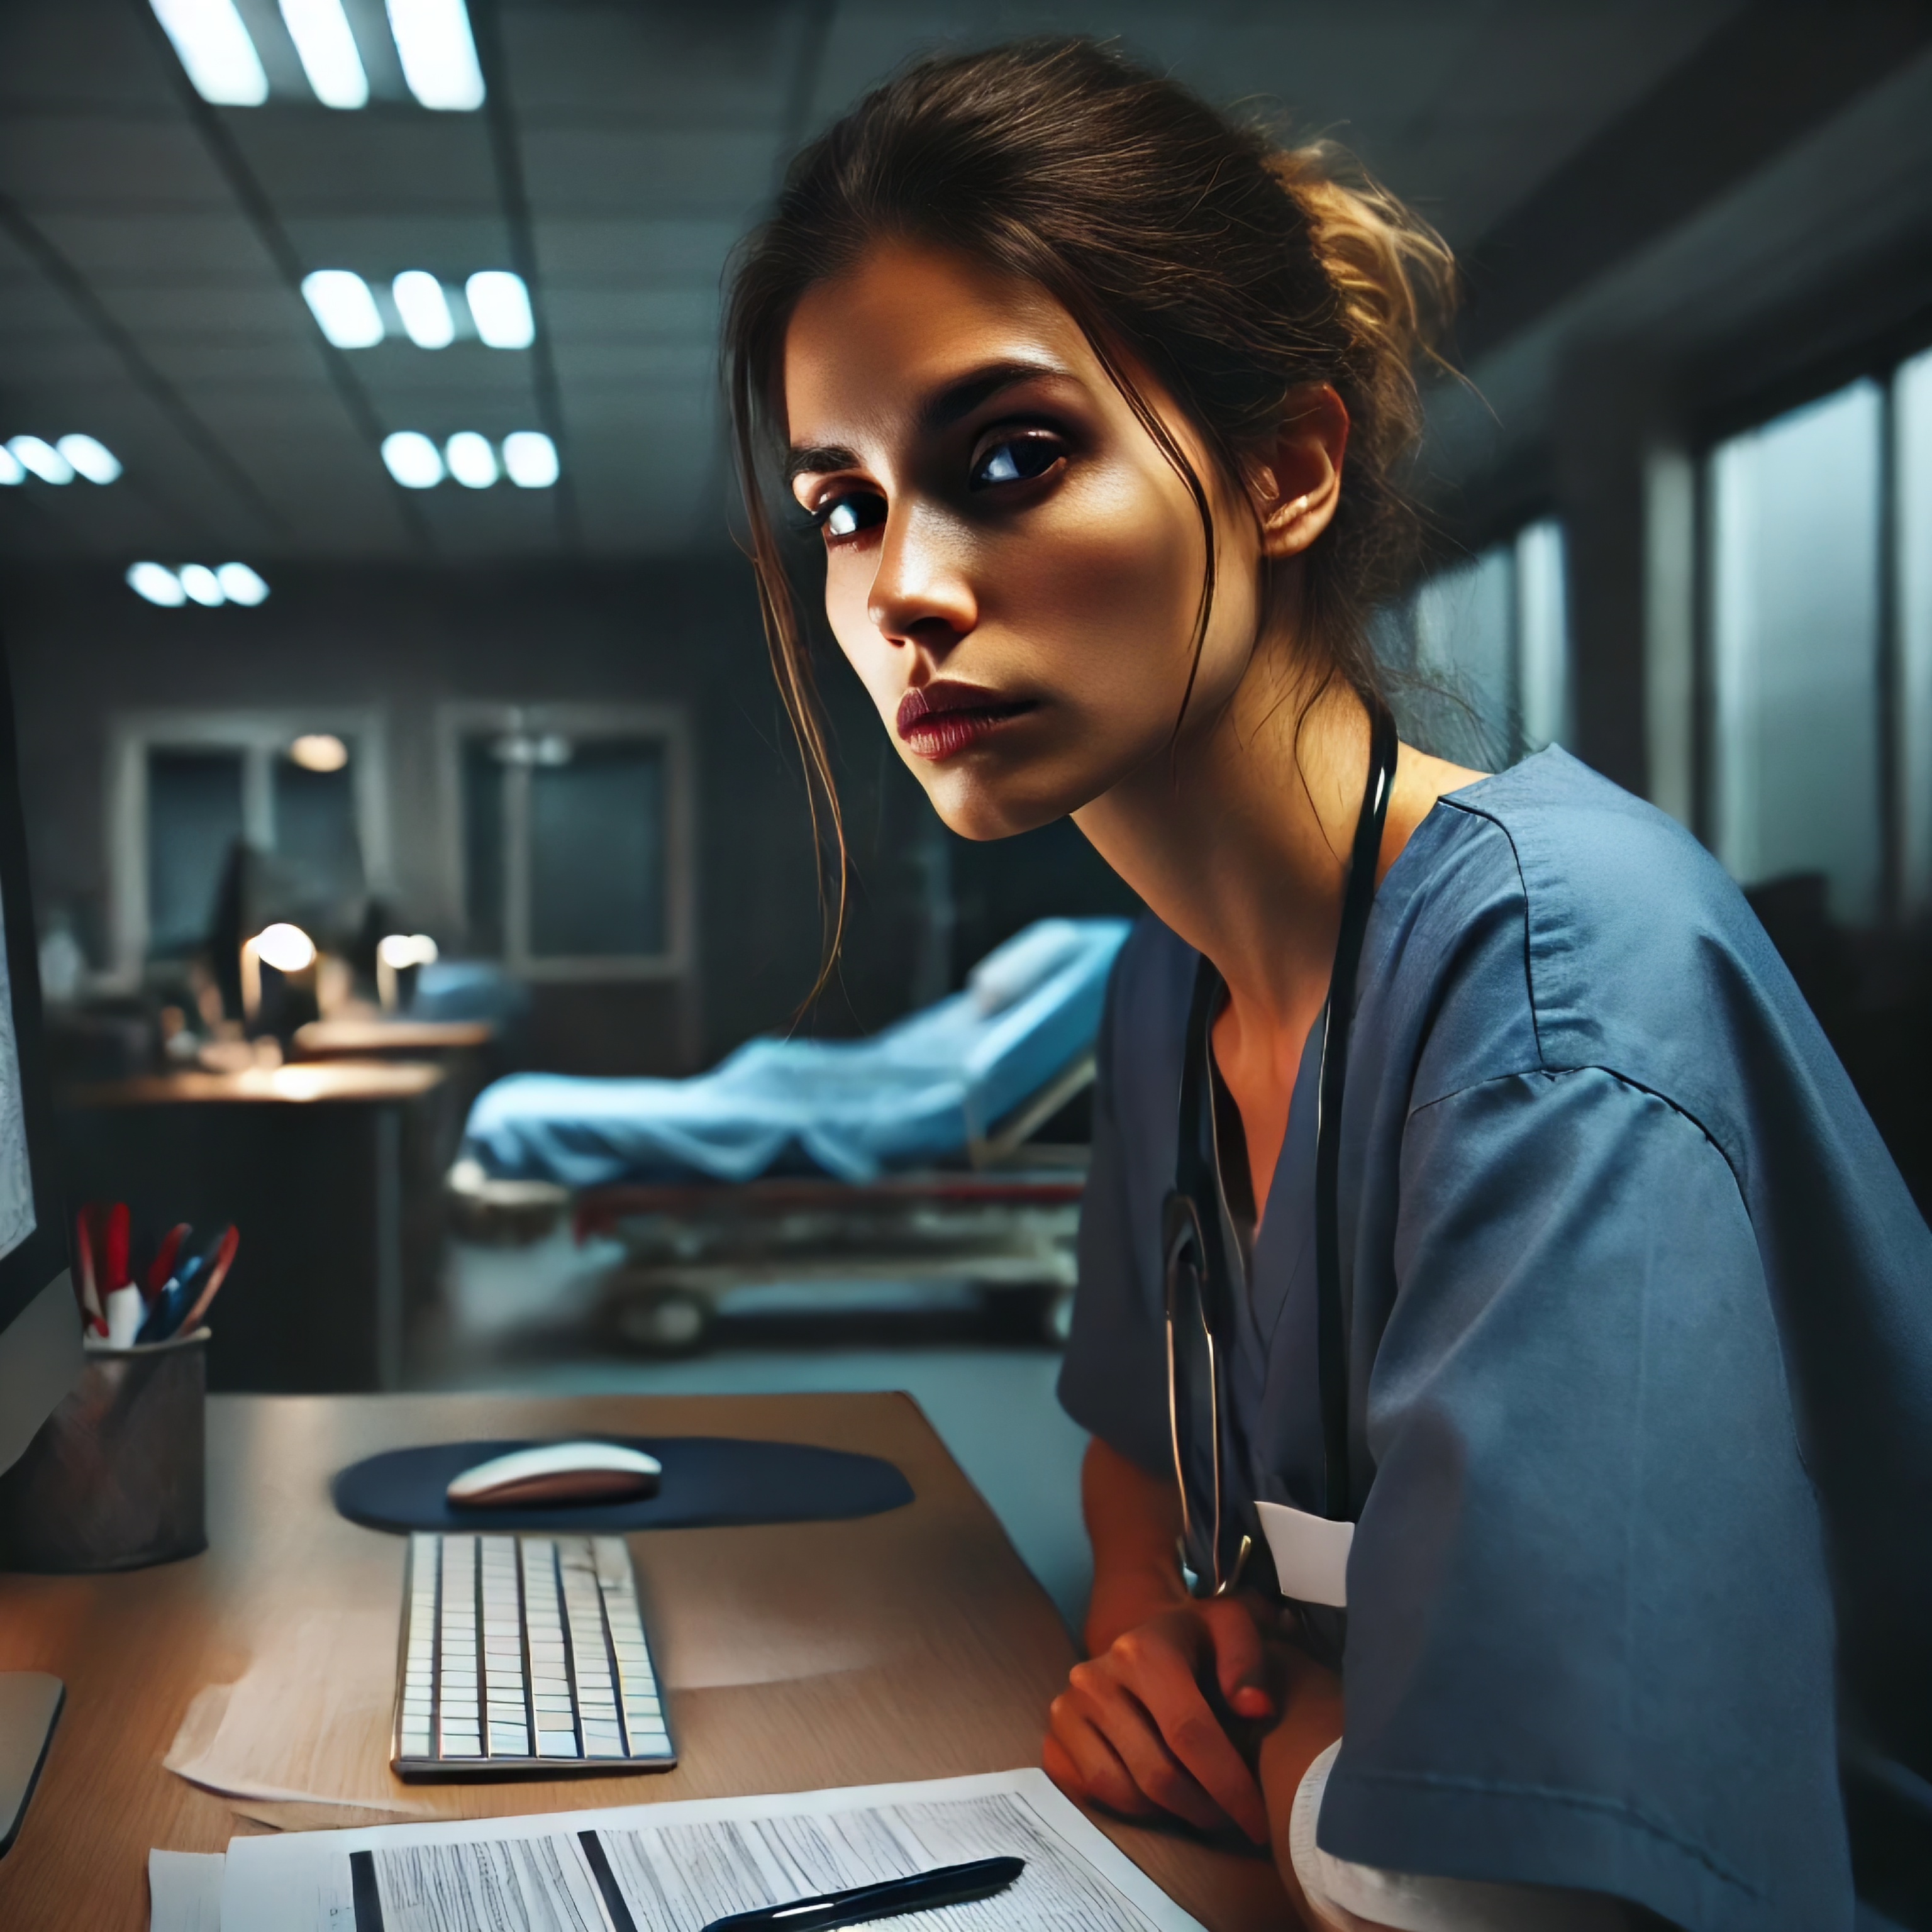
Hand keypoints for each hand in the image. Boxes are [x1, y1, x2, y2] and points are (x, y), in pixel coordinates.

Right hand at [1044, 1595, 1274, 1842]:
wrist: (1143, 1640)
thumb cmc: (1197, 1641)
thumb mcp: (1232, 1628)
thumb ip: (1249, 1662)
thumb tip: (1256, 1708)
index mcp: (1142, 1651)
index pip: (1190, 1733)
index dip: (1229, 1784)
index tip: (1259, 1822)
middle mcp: (1094, 1678)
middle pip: (1156, 1773)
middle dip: (1203, 1809)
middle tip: (1232, 1819)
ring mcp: (1067, 1711)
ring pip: (1121, 1792)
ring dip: (1168, 1814)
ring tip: (1199, 1806)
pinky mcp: (1054, 1740)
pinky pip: (1093, 1796)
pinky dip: (1130, 1809)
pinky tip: (1159, 1797)